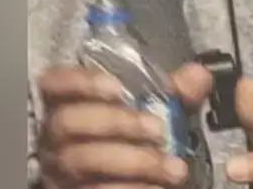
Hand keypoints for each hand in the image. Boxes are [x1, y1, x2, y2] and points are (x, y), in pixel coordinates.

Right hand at [37, 63, 212, 188]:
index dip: (79, 81)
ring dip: (133, 161)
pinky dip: (131, 188)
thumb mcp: (156, 113)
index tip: (116, 88)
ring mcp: (60, 170)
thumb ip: (175, 93)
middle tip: (158, 129)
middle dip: (116, 122)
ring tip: (173, 167)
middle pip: (69, 122)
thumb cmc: (137, 141)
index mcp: (69, 106)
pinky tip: (158, 187)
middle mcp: (56, 138)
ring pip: (81, 160)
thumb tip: (198, 75)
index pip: (53, 83)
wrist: (134, 184)